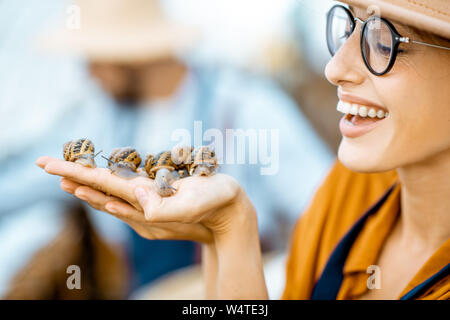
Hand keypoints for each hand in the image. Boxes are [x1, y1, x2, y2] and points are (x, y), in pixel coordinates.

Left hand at [36, 156, 245, 242]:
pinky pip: (124, 198)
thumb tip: (136, 198)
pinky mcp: (156, 205)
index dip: (78, 174)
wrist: (229, 213)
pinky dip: (106, 191)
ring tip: (63, 178)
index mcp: (147, 202)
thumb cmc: (217, 202)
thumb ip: (164, 208)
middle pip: (99, 190)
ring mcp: (148, 208)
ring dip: (84, 185)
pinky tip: (98, 190)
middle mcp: (142, 207)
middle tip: (44, 164)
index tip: (52, 165)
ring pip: (109, 195)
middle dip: (71, 177)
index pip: (104, 185)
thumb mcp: (195, 205)